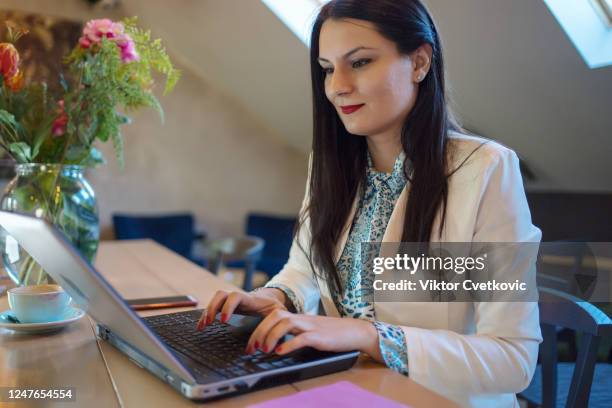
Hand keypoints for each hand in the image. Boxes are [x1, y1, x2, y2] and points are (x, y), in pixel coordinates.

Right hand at [196, 288, 287, 329]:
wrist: (270, 298)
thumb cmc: (274, 306)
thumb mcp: (278, 311)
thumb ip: (277, 319)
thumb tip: (275, 332)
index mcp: (250, 298)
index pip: (236, 296)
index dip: (228, 306)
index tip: (223, 320)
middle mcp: (238, 297)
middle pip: (221, 294)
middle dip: (213, 307)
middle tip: (209, 322)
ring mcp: (231, 300)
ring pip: (215, 299)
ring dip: (207, 311)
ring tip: (202, 326)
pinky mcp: (227, 305)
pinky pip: (214, 307)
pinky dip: (206, 315)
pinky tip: (202, 326)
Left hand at [245, 309, 382, 361]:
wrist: (355, 331)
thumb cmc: (333, 333)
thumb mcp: (311, 330)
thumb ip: (296, 333)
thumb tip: (277, 343)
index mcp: (299, 318)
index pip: (273, 315)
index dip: (259, 328)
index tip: (250, 344)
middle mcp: (303, 319)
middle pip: (275, 316)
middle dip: (260, 331)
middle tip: (252, 348)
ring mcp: (311, 326)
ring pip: (285, 322)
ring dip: (271, 336)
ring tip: (264, 350)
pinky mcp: (320, 337)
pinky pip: (302, 338)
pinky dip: (288, 345)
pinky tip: (280, 352)